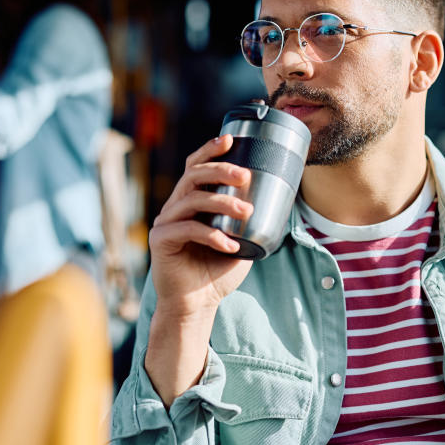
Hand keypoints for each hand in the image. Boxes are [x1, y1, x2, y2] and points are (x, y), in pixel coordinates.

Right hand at [148, 134, 254, 319]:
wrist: (197, 305)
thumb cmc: (217, 271)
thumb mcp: (241, 240)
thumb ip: (249, 220)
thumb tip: (282, 200)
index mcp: (190, 202)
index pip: (195, 167)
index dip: (209, 150)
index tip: (230, 139)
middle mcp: (174, 207)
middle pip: (193, 175)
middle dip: (220, 170)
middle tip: (245, 176)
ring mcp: (165, 223)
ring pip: (192, 199)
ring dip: (222, 202)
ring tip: (247, 212)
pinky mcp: (161, 241)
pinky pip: (188, 229)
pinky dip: (213, 236)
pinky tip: (231, 246)